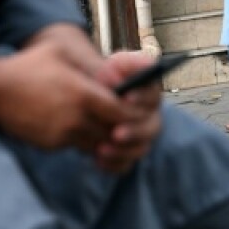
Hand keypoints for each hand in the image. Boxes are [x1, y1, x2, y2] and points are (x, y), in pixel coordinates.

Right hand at [0, 39, 140, 155]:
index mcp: (82, 93)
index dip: (129, 114)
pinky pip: (75, 146)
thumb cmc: (28, 66)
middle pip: (112, 132)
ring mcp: (62, 134)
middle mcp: (75, 117)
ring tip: (97, 122)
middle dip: (119, 128)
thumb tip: (114, 75)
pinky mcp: (50, 144)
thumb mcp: (60, 53)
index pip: (120, 112)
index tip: (129, 108)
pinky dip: (80, 139)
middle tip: (119, 120)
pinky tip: (75, 126)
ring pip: (95, 143)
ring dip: (101, 136)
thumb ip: (89, 66)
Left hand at [91, 51, 163, 173]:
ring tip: (102, 149)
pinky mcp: (125, 151)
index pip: (152, 91)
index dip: (142, 96)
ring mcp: (138, 134)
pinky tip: (97, 159)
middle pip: (152, 125)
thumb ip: (107, 69)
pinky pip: (126, 163)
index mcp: (143, 87)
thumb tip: (112, 80)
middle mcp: (147, 112)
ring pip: (141, 147)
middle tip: (117, 133)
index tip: (126, 97)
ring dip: (124, 150)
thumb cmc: (88, 76)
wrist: (76, 97)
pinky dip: (113, 163)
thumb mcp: (94, 64)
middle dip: (135, 130)